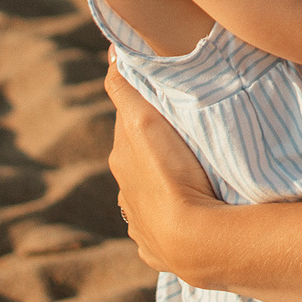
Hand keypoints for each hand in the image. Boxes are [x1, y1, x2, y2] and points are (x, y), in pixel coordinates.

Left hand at [105, 59, 220, 273]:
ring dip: (161, 185)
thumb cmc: (170, 175)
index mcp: (122, 160)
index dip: (143, 112)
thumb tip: (110, 52)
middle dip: (153, 149)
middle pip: (138, 160)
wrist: (191, 239)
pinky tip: (185, 216)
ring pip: (147, 195)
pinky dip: (166, 218)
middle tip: (180, 138)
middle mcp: (125, 193)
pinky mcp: (156, 249)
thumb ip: (124, 90)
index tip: (160, 102)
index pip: (129, 125)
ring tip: (188, 178)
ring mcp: (140, 224)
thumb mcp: (145, 123)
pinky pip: (158, 228)